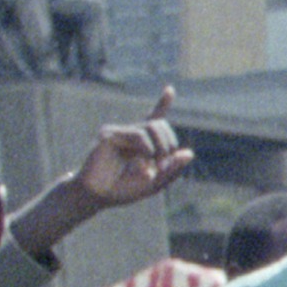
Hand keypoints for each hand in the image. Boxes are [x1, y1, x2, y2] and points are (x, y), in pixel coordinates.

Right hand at [77, 89, 189, 208]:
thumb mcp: (154, 184)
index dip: (162, 103)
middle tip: (163, 166)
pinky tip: (142, 165)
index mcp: (140, 143)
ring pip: (152, 127)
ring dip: (160, 149)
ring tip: (153, 167)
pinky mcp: (109, 135)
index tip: (170, 89)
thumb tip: (190, 153)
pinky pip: (138, 135)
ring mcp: (118, 132)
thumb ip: (172, 169)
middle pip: (160, 124)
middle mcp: (129, 134)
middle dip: (169, 145)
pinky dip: (147, 150)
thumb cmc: (123, 190)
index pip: (153, 118)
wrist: (96, 196)